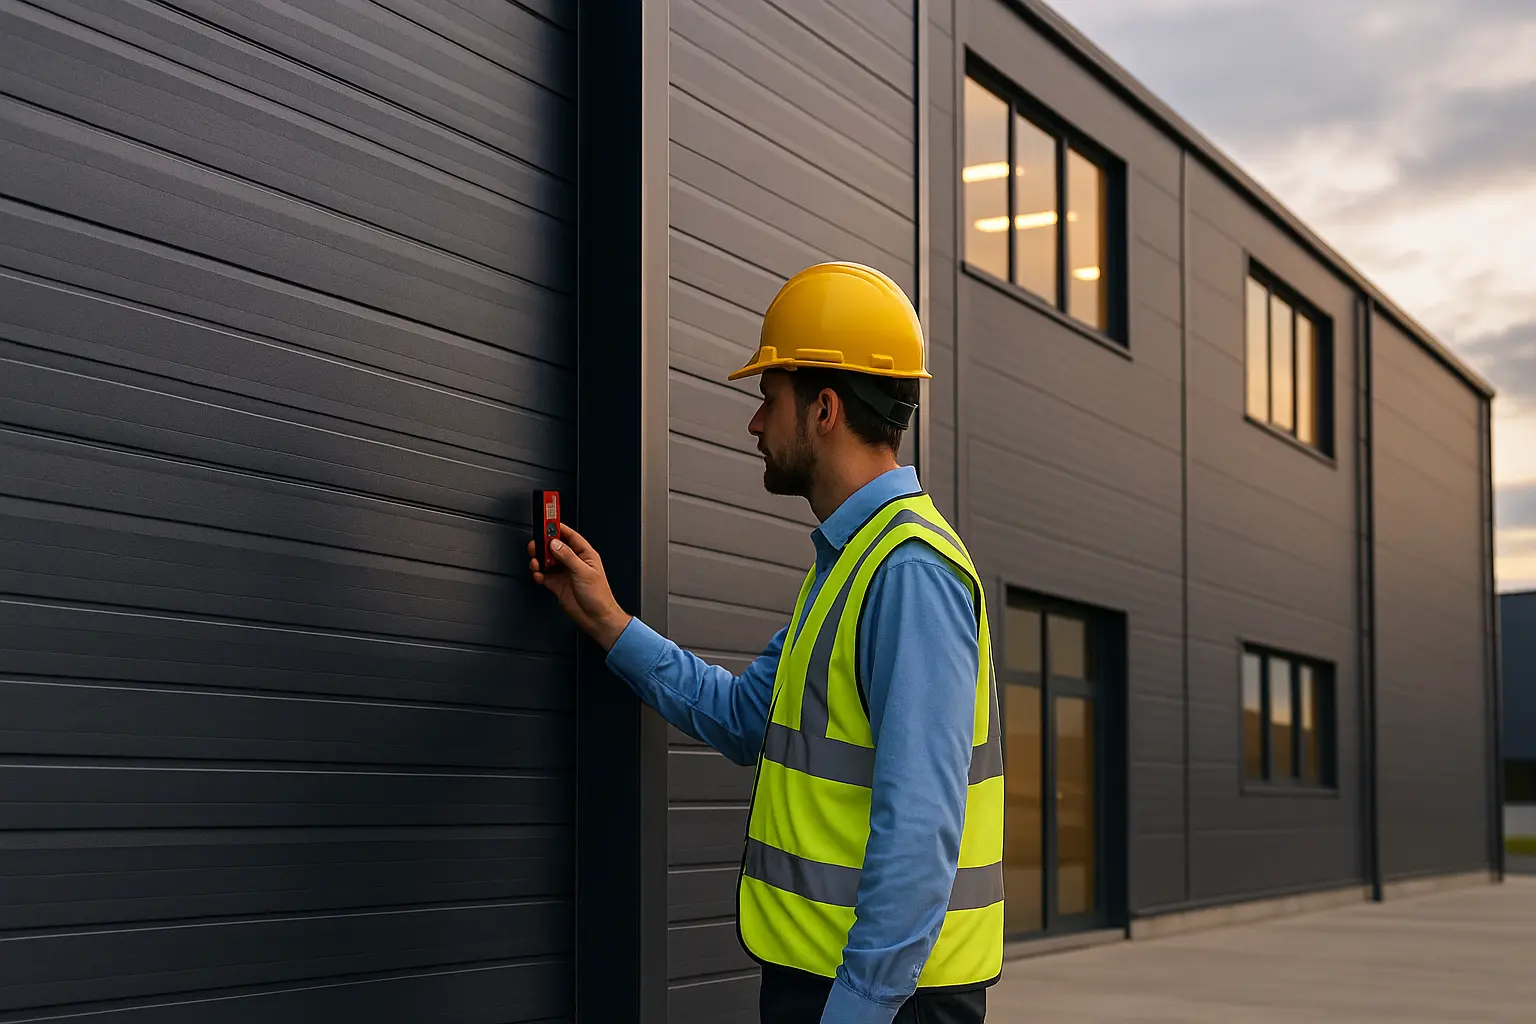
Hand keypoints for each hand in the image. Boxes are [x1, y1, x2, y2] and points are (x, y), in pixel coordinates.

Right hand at [528, 523, 631, 650]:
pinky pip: (544, 575)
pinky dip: (539, 574)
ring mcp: (565, 573)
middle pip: (555, 547)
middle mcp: (574, 562)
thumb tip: (555, 544)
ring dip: (539, 560)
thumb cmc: (599, 596)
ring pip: (547, 560)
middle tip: (536, 546)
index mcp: (585, 554)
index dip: (558, 528)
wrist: (596, 618)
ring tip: (536, 563)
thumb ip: (567, 557)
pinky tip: (538, 575)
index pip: (570, 536)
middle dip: (544, 545)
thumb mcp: (583, 572)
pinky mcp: (557, 584)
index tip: (547, 521)